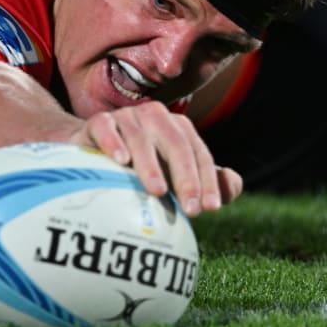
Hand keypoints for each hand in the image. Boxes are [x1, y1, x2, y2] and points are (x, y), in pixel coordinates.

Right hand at [66, 101, 242, 216]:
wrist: (92, 151)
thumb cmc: (140, 167)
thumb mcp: (174, 176)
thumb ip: (207, 181)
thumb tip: (233, 185)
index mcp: (178, 128)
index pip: (199, 153)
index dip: (207, 181)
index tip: (209, 209)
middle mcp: (155, 117)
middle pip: (175, 144)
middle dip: (185, 177)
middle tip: (190, 208)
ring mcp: (126, 117)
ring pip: (141, 137)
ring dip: (151, 164)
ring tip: (158, 191)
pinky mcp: (98, 122)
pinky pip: (106, 127)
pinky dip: (114, 142)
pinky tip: (121, 161)